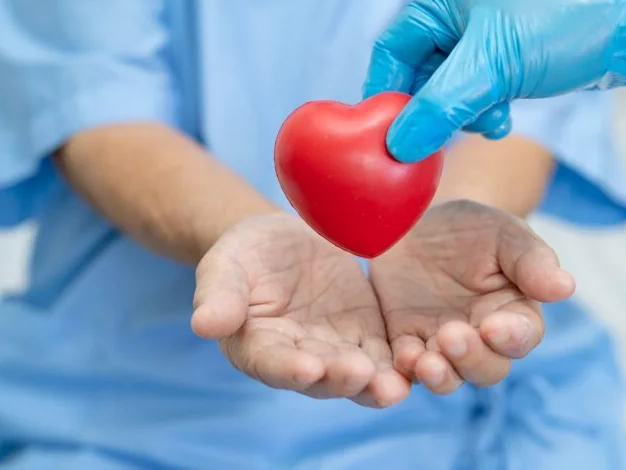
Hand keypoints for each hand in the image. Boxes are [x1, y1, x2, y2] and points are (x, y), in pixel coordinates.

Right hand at [191, 212, 409, 407]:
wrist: (287, 239)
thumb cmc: (246, 253)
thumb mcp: (227, 264)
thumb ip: (219, 294)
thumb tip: (203, 325)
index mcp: (258, 347)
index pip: (272, 364)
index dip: (289, 369)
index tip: (307, 367)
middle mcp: (299, 361)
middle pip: (321, 378)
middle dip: (341, 379)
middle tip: (360, 374)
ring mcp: (337, 352)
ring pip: (359, 377)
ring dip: (376, 384)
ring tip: (394, 386)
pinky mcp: (369, 338)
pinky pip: (388, 358)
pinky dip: (403, 366)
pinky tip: (422, 364)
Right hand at [363, 0, 625, 162]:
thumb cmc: (563, 28)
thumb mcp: (493, 67)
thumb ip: (441, 105)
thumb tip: (397, 144)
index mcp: (448, 2)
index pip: (393, 48)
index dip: (384, 90)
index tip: (382, 133)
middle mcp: (465, 16)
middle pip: (421, 72)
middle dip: (428, 108)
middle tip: (433, 142)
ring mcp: (492, 39)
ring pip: (452, 88)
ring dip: (460, 114)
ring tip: (488, 125)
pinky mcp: (517, 60)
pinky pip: (481, 92)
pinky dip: (485, 112)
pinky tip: (504, 122)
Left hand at [369, 200, 574, 394]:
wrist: (419, 221)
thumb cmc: (473, 229)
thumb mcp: (503, 232)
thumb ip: (532, 259)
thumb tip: (566, 286)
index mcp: (513, 314)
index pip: (520, 336)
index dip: (510, 337)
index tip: (493, 326)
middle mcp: (480, 340)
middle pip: (485, 368)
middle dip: (470, 359)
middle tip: (451, 336)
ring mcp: (440, 346)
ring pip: (446, 377)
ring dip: (437, 375)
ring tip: (424, 361)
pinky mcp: (403, 343)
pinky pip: (403, 369)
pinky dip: (401, 372)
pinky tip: (398, 363)